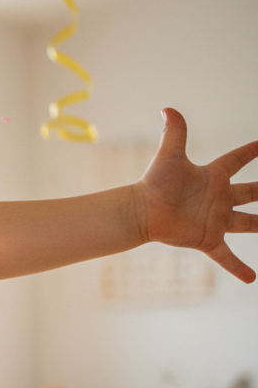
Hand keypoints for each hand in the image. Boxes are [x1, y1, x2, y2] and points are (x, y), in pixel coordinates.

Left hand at [134, 108, 257, 282]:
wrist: (141, 213)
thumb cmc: (154, 184)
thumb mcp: (170, 157)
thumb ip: (174, 134)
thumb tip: (167, 108)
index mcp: (212, 177)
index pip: (237, 160)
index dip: (251, 151)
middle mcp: (219, 198)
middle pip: (252, 192)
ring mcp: (216, 220)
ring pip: (249, 223)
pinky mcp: (207, 239)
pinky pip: (226, 256)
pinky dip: (238, 268)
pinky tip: (252, 279)